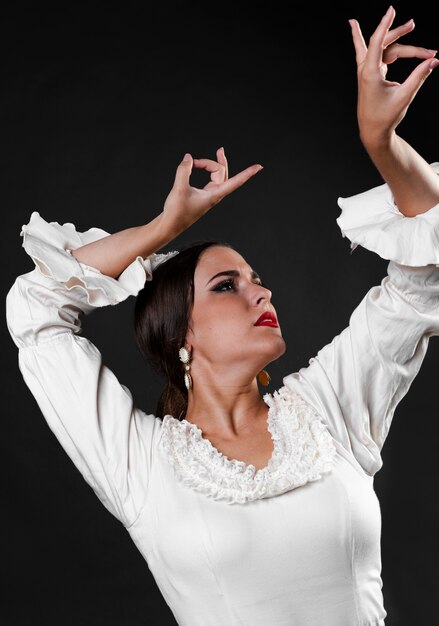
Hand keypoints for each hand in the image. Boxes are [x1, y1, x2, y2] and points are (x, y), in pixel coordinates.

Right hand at [161, 147, 262, 234]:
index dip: (247, 173)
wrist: (170, 226)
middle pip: (223, 173)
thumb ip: (184, 170)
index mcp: (214, 195)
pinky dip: (204, 171)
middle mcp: (214, 195)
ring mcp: (209, 195)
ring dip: (210, 165)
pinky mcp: (203, 196)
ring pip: (216, 176)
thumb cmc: (176, 212)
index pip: (235, 181)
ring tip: (197, 160)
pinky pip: (209, 180)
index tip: (259, 167)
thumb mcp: (179, 188)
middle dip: (220, 161)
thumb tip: (188, 158)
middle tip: (220, 150)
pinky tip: (195, 167)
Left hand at [349, 5, 437, 148]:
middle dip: (400, 33)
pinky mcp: (371, 73)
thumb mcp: (405, 96)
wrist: (372, 131)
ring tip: (412, 26)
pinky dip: (372, 40)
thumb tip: (434, 60)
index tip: (391, 10)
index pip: (377, 43)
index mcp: (370, 74)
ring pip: (384, 48)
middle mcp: (365, 70)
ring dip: (398, 39)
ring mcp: (367, 71)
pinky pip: (374, 51)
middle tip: (413, 24)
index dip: (385, 25)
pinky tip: (353, 25)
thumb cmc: (386, 117)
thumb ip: (419, 76)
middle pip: (385, 44)